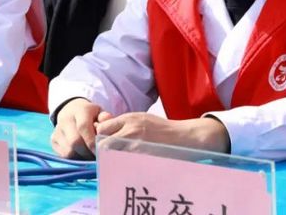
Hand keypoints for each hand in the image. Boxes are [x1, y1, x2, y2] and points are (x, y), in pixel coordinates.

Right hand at [50, 98, 101, 158]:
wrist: (71, 110)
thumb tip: (108, 130)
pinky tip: (82, 155)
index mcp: (80, 110)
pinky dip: (75, 159)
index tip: (102, 152)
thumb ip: (106, 120)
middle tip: (98, 157)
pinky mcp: (53, 140)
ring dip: (82, 158)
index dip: (92, 142)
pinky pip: (64, 156)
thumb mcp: (100, 113)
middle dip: (88, 153)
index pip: (83, 127)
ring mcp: (57, 130)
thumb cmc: (91, 115)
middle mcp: (65, 119)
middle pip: (75, 142)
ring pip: (69, 152)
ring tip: (90, 156)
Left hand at [95, 113, 229, 153]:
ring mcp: (137, 143)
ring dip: (111, 159)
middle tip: (106, 157)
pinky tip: (128, 167)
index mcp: (129, 118)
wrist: (184, 136)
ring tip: (116, 163)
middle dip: (103, 151)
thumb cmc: (163, 128)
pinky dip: (123, 166)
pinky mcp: (143, 155)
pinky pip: (125, 163)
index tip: (103, 145)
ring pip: (112, 155)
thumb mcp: (142, 118)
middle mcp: (130, 129)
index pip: (102, 129)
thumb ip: (124, 124)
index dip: (100, 138)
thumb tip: (105, 131)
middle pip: (104, 143)